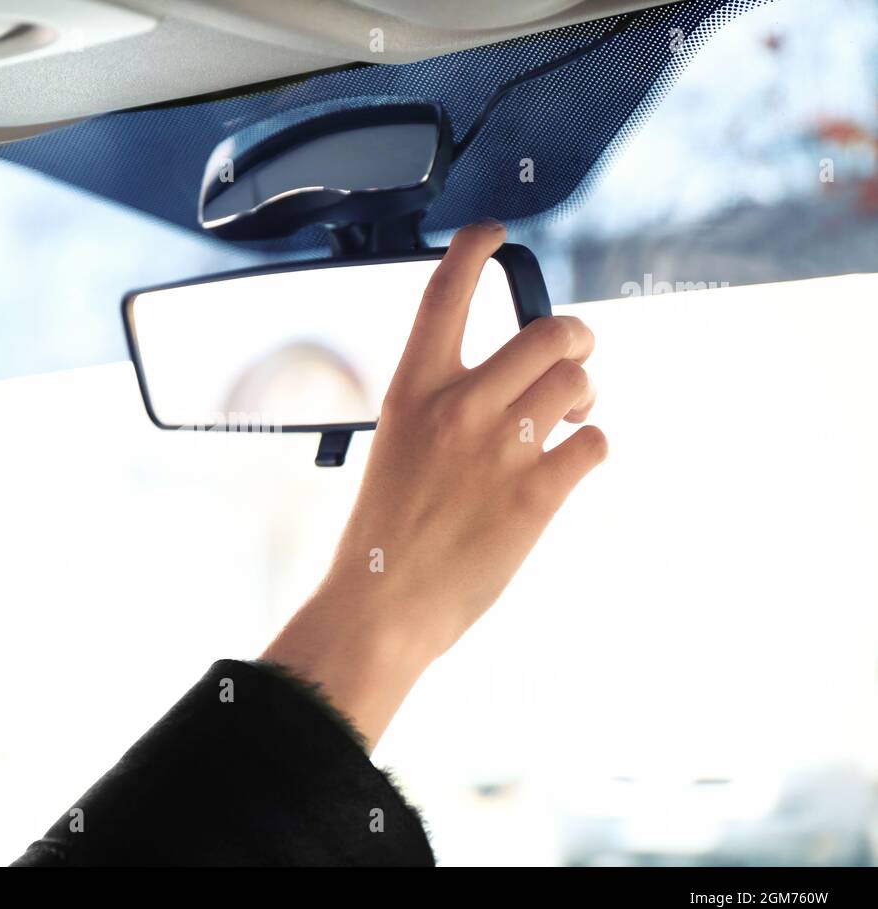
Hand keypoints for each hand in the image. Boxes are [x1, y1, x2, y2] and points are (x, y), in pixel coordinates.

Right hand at [261, 220, 606, 747]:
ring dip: (582, 397)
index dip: (473, 249)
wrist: (382, 605)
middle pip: (549, 332)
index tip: (492, 233)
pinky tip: (568, 466)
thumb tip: (507, 389)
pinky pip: (594, 443)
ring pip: (579, 381)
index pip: (443, 293)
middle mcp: (458, 407)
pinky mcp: (537, 495)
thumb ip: (441, 408)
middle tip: (572, 361)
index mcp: (412, 392)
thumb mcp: (395, 448)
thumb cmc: (384, 534)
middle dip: (574, 339)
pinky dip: (590, 449)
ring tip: (568, 419)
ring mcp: (500, 449)